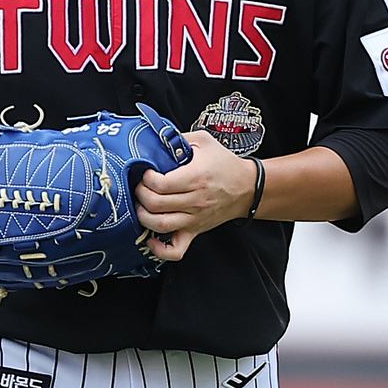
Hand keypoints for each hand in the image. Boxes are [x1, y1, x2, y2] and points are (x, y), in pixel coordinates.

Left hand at [135, 131, 255, 261]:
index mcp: (195, 178)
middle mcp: (194, 201)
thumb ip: (179, 137)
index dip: (146, 178)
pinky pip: (176, 249)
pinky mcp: (195, 231)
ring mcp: (194, 219)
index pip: (160, 184)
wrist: (247, 187)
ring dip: (144, 216)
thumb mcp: (203, 141)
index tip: (146, 172)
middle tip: (140, 187)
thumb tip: (156, 138)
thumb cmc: (225, 164)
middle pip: (155, 204)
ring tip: (142, 205)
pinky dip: (160, 249)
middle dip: (140, 194)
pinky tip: (151, 238)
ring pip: (160, 225)